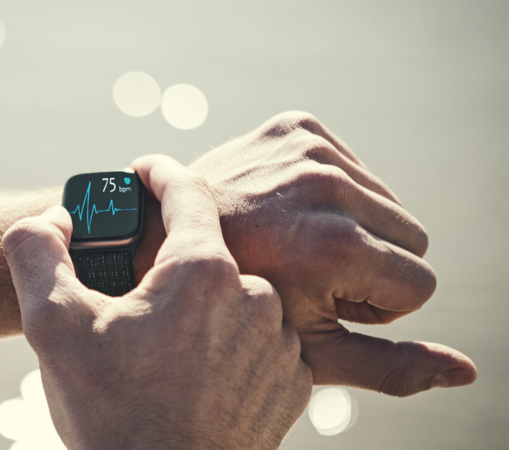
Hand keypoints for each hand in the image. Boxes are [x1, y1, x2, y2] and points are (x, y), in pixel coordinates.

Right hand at [3, 156, 311, 449]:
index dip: (160, 172)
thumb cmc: (112, 415)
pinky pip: (258, 341)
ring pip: (234, 299)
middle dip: (169, 265)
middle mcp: (255, 298)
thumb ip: (37, 251)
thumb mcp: (52, 325)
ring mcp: (280, 344)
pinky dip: (228, 345)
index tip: (144, 169)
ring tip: (161, 349)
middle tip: (132, 299)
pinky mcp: (292, 383)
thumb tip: (52, 219)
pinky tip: (194, 373)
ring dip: (200, 309)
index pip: (187, 191)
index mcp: (201, 272)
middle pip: (206, 254)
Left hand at [185, 111, 475, 395]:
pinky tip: (288, 210)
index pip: (420, 284)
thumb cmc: (233, 306)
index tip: (322, 297)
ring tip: (293, 240)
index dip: (374, 302)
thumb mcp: (310, 349)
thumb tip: (466, 371)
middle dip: (371, 263)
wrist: (159, 238)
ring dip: (355, 226)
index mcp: (335, 246)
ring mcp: (309, 150)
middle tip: (306, 270)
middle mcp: (328, 188)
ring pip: (389, 202)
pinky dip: (334, 194)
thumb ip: (392, 367)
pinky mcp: (296, 125)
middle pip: (413, 237)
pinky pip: (357, 168)